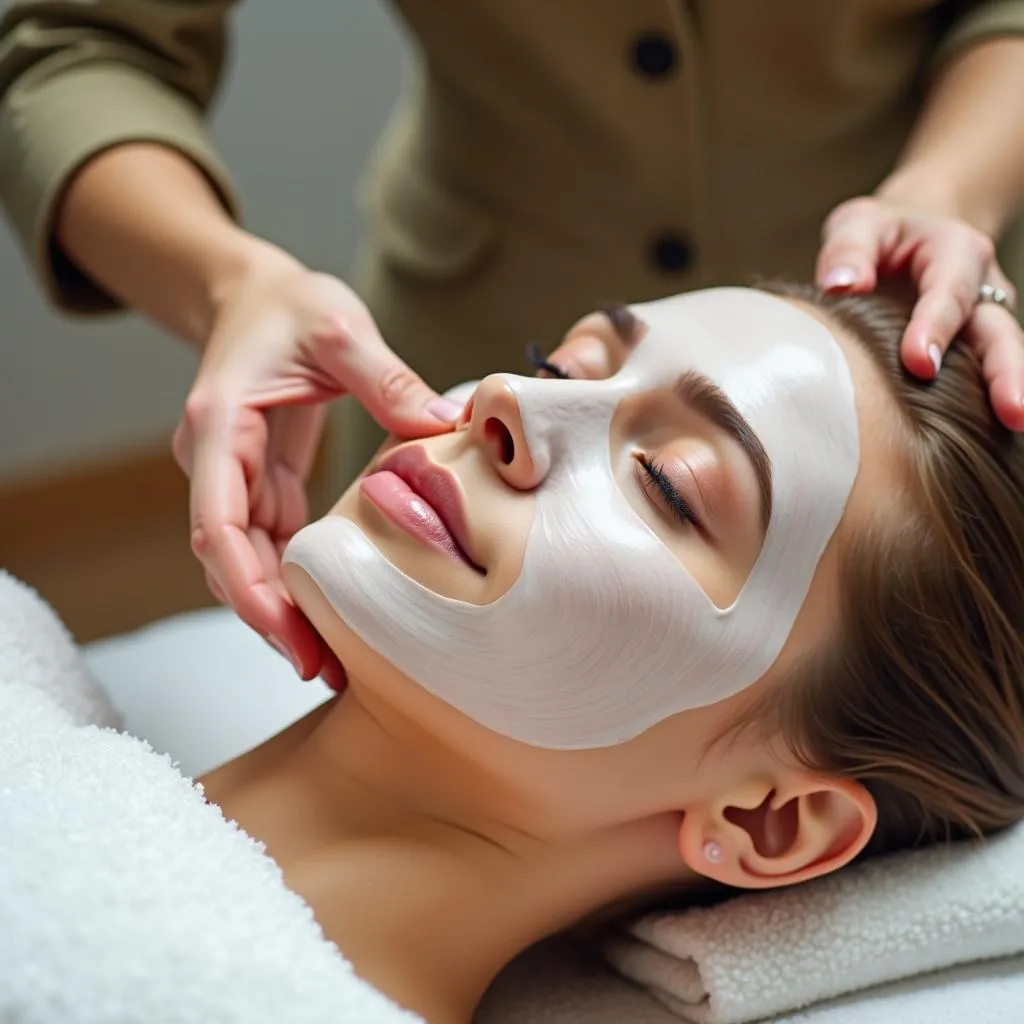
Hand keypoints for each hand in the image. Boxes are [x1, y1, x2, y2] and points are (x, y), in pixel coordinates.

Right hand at [172, 250, 461, 689]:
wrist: (257, 296)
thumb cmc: (291, 306)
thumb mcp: (339, 329)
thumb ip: (385, 378)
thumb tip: (442, 428)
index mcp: (220, 426)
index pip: (216, 519)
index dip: (244, 580)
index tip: (282, 626)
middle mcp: (217, 461)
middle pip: (228, 556)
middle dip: (267, 616)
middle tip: (320, 669)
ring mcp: (236, 476)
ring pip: (247, 560)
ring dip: (281, 610)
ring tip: (330, 662)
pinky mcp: (263, 482)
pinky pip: (271, 543)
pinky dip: (295, 581)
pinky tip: (331, 615)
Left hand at [816, 194, 1023, 430]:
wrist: (907, 239)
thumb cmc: (877, 237)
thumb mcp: (859, 225)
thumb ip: (849, 250)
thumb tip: (841, 286)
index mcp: (955, 252)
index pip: (948, 292)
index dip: (935, 327)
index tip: (919, 363)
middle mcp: (982, 291)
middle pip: (1000, 334)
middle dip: (1007, 373)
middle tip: (1012, 412)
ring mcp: (983, 326)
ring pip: (1003, 361)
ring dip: (1009, 395)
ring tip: (1014, 428)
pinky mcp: (973, 355)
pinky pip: (982, 383)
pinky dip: (984, 411)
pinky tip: (986, 444)